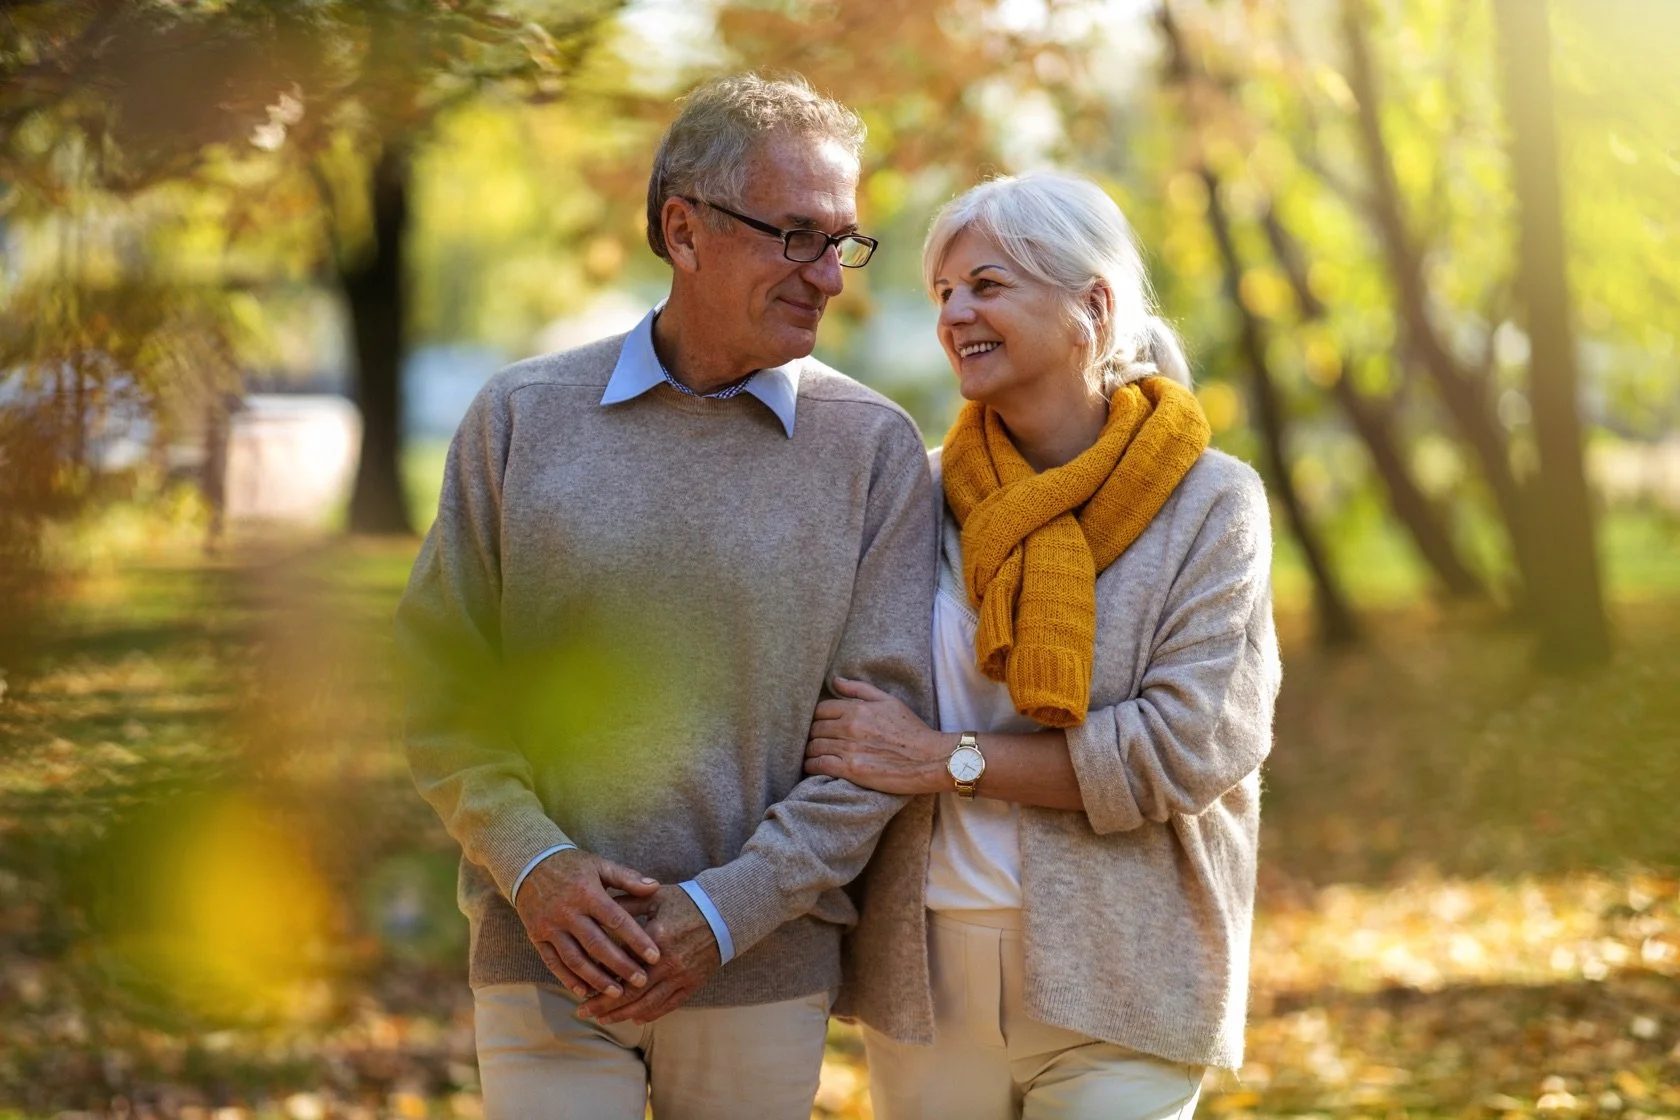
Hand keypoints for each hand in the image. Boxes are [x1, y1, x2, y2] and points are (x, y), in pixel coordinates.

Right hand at [514, 848, 661, 1000]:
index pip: (616, 920)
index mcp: (586, 893)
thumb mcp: (599, 865)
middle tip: (641, 981)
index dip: (636, 939)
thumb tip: (655, 887)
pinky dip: (568, 979)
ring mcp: (550, 927)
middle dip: (620, 966)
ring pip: (575, 959)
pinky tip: (584, 991)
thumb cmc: (571, 866)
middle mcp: (567, 912)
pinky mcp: (536, 937)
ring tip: (617, 993)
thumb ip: (627, 877)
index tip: (655, 956)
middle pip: (597, 945)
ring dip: (596, 979)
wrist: (529, 864)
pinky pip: (553, 962)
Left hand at [578, 885, 721, 1025]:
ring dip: (623, 1014)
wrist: (725, 912)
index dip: (600, 980)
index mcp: (656, 938)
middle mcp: (668, 962)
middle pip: (631, 993)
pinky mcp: (693, 983)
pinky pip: (669, 1005)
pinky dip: (650, 1014)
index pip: (622, 966)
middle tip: (584, 1013)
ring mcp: (682, 976)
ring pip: (648, 1004)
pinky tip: (635, 1018)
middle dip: (605, 1006)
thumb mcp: (655, 897)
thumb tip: (597, 910)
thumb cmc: (687, 901)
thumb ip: (626, 904)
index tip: (580, 987)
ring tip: (603, 1020)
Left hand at [804, 676, 948, 794]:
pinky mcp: (852, 769)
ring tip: (811, 755)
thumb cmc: (912, 730)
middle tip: (812, 741)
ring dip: (809, 751)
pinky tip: (812, 767)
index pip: (820, 709)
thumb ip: (859, 689)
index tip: (817, 725)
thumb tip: (835, 680)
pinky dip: (811, 766)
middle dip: (811, 735)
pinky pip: (819, 765)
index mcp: (858, 708)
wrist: (931, 759)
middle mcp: (851, 726)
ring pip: (814, 747)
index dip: (816, 718)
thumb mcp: (889, 701)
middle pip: (814, 728)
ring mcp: (850, 748)